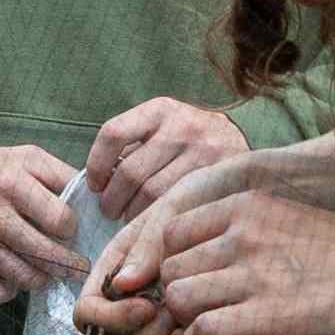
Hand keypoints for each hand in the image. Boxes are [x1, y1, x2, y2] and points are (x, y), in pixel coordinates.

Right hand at [0, 141, 85, 305]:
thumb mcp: (25, 157)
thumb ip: (61, 175)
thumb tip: (95, 201)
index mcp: (12, 181)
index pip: (60, 220)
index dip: (72, 229)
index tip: (69, 230)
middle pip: (46, 255)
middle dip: (67, 264)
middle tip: (75, 266)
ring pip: (25, 278)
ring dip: (42, 278)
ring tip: (47, 272)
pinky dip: (11, 289)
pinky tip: (15, 276)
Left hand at [77, 176, 334, 334]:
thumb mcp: (284, 218)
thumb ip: (240, 231)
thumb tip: (202, 261)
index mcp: (243, 206)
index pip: (172, 233)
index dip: (171, 263)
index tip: (184, 285)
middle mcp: (240, 234)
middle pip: (170, 269)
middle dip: (169, 300)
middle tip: (182, 321)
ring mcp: (251, 274)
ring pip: (178, 299)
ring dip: (178, 325)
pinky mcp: (263, 314)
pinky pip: (201, 330)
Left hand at [83, 96, 250, 220]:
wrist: (240, 142)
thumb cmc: (187, 141)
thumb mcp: (163, 128)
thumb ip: (133, 148)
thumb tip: (98, 183)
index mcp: (160, 110)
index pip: (113, 133)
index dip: (96, 164)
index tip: (95, 184)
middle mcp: (183, 126)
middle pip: (131, 172)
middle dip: (112, 199)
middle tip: (109, 211)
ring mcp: (204, 152)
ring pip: (152, 194)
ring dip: (132, 214)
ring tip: (129, 220)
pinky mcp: (218, 177)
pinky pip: (176, 206)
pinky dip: (156, 220)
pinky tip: (152, 224)